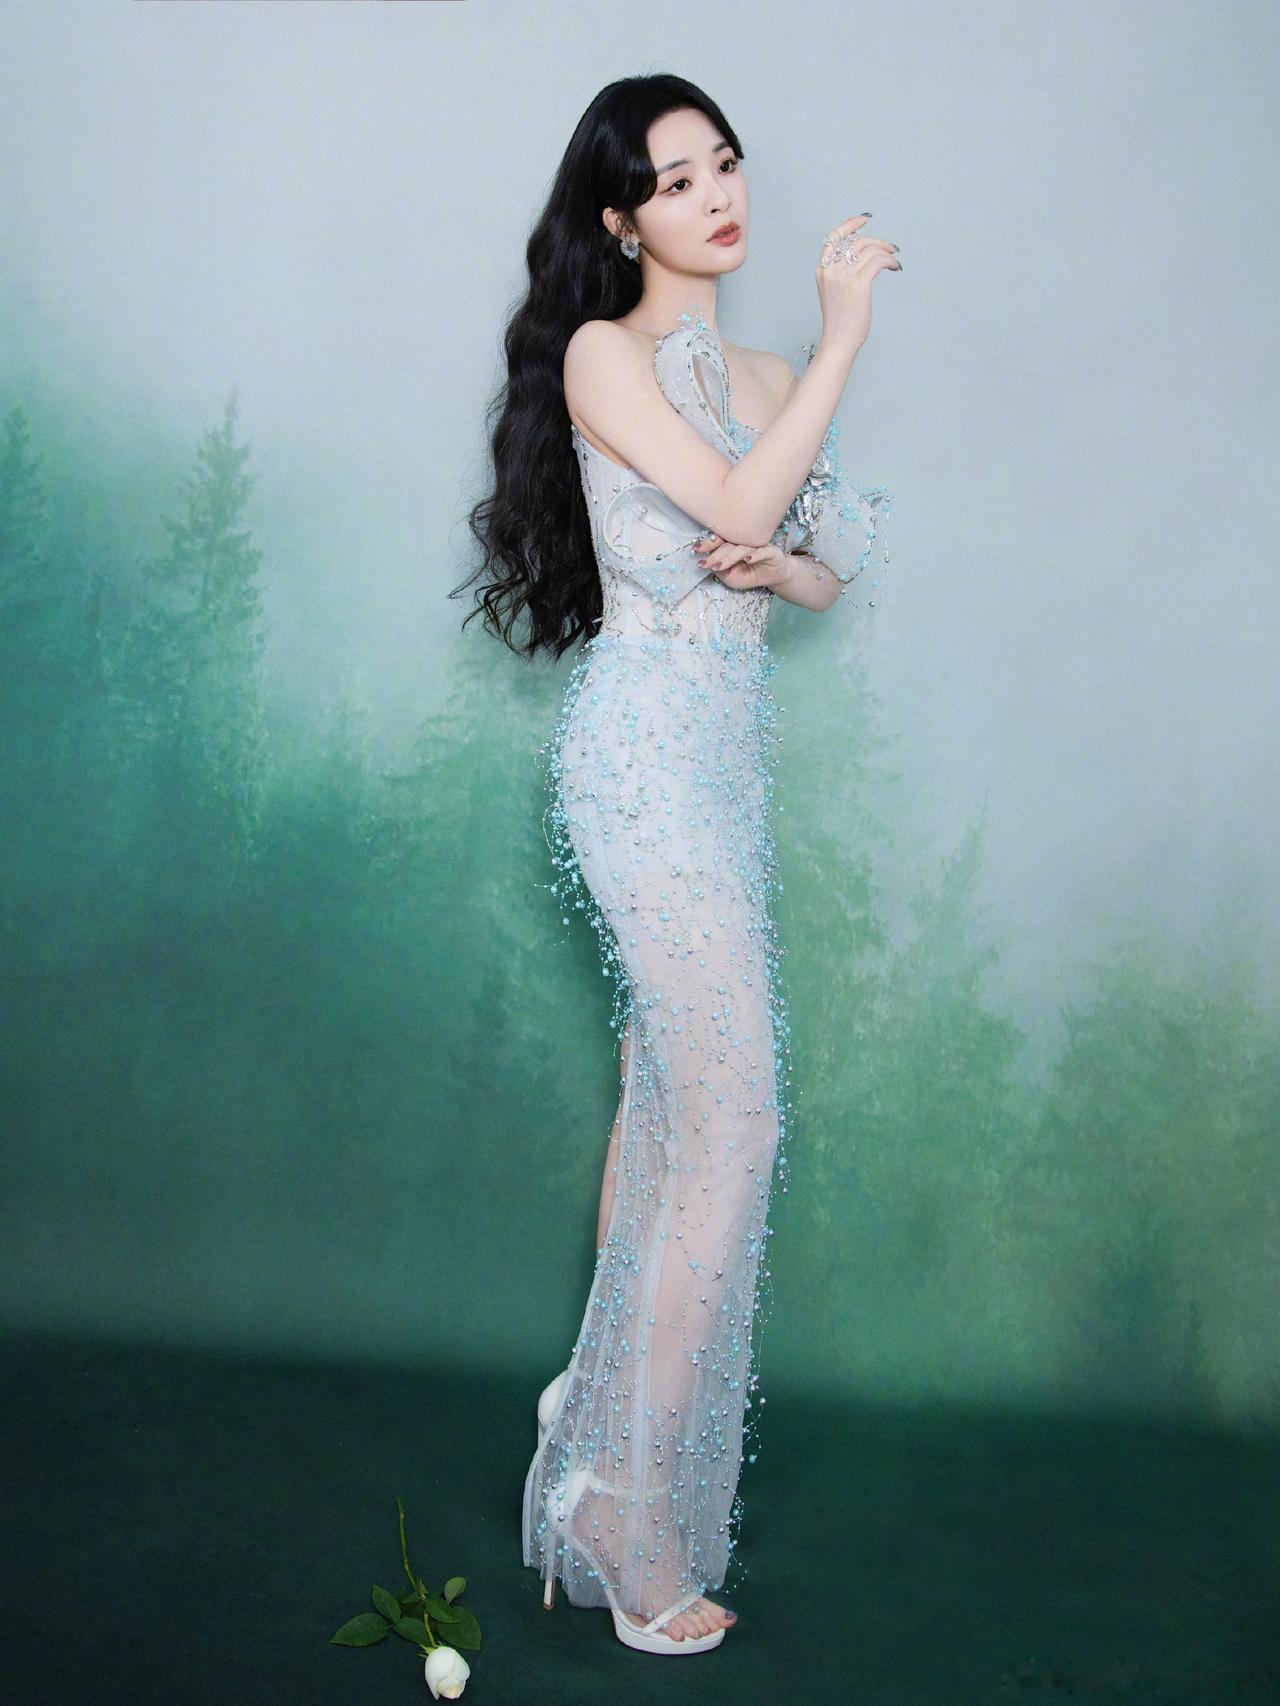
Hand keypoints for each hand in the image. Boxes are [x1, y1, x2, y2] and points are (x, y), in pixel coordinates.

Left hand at [693, 532, 793, 590]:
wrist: (773, 577)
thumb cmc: (750, 574)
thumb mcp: (730, 577)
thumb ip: (721, 571)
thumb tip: (710, 564)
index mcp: (732, 544)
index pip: (718, 541)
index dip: (707, 544)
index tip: (695, 550)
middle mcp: (743, 541)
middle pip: (727, 544)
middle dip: (714, 555)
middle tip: (704, 564)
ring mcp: (756, 545)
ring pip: (741, 548)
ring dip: (729, 557)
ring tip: (719, 566)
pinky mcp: (770, 551)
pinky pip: (761, 551)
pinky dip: (754, 554)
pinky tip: (747, 559)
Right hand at [815, 213, 900, 353]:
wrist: (839, 341)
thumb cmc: (840, 321)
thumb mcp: (834, 292)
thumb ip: (842, 273)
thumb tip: (864, 256)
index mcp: (822, 270)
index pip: (834, 237)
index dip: (850, 224)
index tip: (865, 220)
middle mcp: (831, 270)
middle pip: (857, 241)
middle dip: (877, 241)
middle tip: (890, 248)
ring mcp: (843, 277)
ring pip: (870, 250)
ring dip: (886, 251)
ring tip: (893, 260)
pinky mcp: (858, 285)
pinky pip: (878, 261)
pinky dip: (890, 261)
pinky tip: (895, 268)